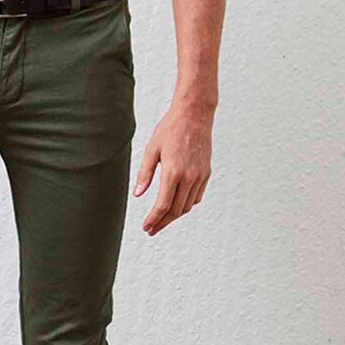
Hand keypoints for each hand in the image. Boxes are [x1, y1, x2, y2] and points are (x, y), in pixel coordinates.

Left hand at [133, 97, 215, 235]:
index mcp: (173, 172)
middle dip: (163, 222)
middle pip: (176, 210)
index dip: (154, 219)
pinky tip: (177, 204)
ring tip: (162, 219)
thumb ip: (145, 174)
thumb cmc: (171, 128)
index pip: (163, 205)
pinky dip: (186, 204)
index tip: (147, 227)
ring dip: (174, 216)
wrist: (195, 115)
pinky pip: (197, 196)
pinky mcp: (206, 173)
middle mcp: (189, 177)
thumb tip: (138, 194)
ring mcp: (200, 176)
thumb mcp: (152, 149)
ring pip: (188, 206)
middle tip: (151, 229)